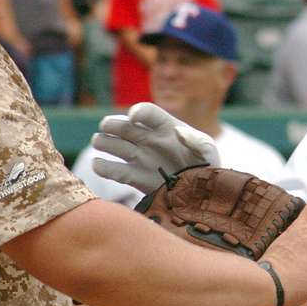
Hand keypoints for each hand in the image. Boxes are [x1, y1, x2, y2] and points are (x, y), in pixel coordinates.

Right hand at [91, 102, 220, 192]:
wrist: (202, 194)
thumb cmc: (207, 167)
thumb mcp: (208, 151)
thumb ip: (196, 140)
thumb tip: (179, 131)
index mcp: (167, 127)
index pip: (148, 113)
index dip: (139, 111)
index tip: (132, 116)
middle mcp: (149, 139)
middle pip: (125, 127)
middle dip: (113, 124)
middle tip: (105, 126)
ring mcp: (140, 158)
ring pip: (115, 145)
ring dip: (104, 142)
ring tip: (99, 142)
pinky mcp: (135, 177)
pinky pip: (115, 171)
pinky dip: (103, 167)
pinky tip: (98, 164)